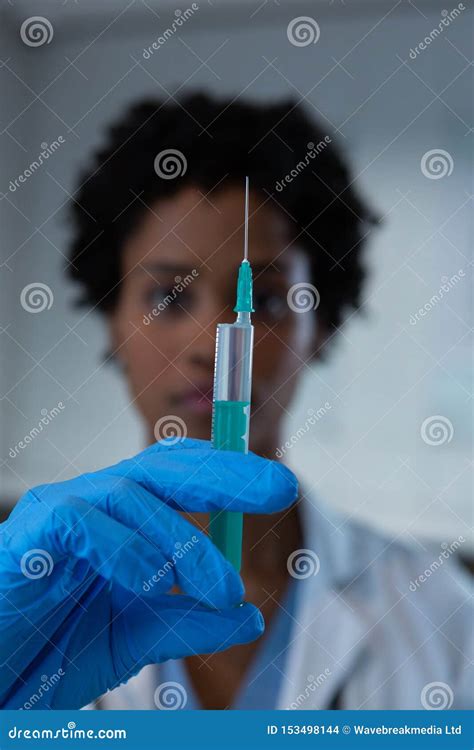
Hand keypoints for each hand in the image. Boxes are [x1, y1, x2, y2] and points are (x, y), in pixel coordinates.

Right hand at [0, 437, 296, 708]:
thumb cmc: (48, 649)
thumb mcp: (135, 637)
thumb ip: (189, 621)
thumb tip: (250, 615)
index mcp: (119, 519)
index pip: (176, 475)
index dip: (226, 472)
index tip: (277, 486)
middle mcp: (93, 504)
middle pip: (164, 467)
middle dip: (225, 475)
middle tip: (280, 488)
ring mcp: (58, 512)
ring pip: (130, 494)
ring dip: (184, 540)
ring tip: (220, 587)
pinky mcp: (28, 534)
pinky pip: (81, 521)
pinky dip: (124, 550)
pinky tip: (152, 582)